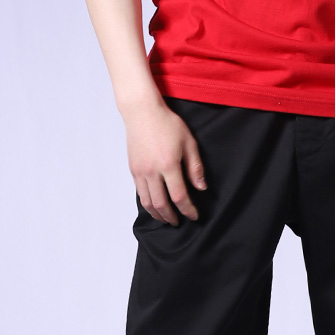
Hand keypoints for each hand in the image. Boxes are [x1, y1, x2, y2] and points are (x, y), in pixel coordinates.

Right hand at [122, 98, 206, 225]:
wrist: (142, 112)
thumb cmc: (168, 124)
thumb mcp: (189, 142)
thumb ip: (195, 167)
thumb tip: (201, 188)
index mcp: (169, 165)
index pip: (180, 196)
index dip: (188, 209)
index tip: (195, 216)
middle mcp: (152, 171)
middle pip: (161, 204)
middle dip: (172, 216)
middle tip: (180, 221)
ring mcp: (140, 172)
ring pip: (147, 202)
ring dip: (157, 214)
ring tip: (166, 218)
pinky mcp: (133, 170)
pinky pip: (140, 193)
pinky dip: (147, 203)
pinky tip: (155, 205)